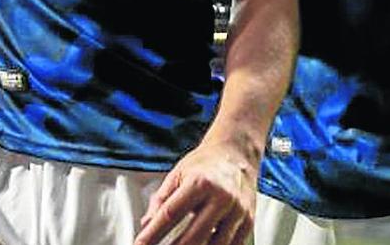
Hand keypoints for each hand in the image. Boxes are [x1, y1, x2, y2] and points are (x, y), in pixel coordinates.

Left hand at [134, 140, 257, 244]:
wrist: (236, 153)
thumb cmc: (204, 164)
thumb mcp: (177, 174)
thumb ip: (161, 199)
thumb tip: (146, 224)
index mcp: (200, 182)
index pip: (170, 214)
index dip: (153, 234)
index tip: (140, 244)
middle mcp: (222, 197)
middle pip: (194, 237)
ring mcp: (238, 211)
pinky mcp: (249, 222)